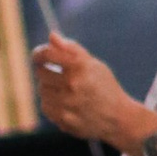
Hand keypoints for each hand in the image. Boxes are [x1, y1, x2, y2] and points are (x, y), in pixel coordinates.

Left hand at [33, 29, 149, 149]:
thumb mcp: (94, 65)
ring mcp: (67, 104)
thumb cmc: (105, 87)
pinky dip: (52, 104)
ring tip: (65, 91)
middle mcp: (73, 85)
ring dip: (49, 89)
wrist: (118, 118)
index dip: (39, 53)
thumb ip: (72, 49)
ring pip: (42, 91)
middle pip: (41, 73)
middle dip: (46, 71)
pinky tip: (66, 104)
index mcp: (81, 67)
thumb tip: (51, 36)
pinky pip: (45, 106)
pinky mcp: (63, 119)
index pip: (48, 54)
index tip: (38, 56)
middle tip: (57, 75)